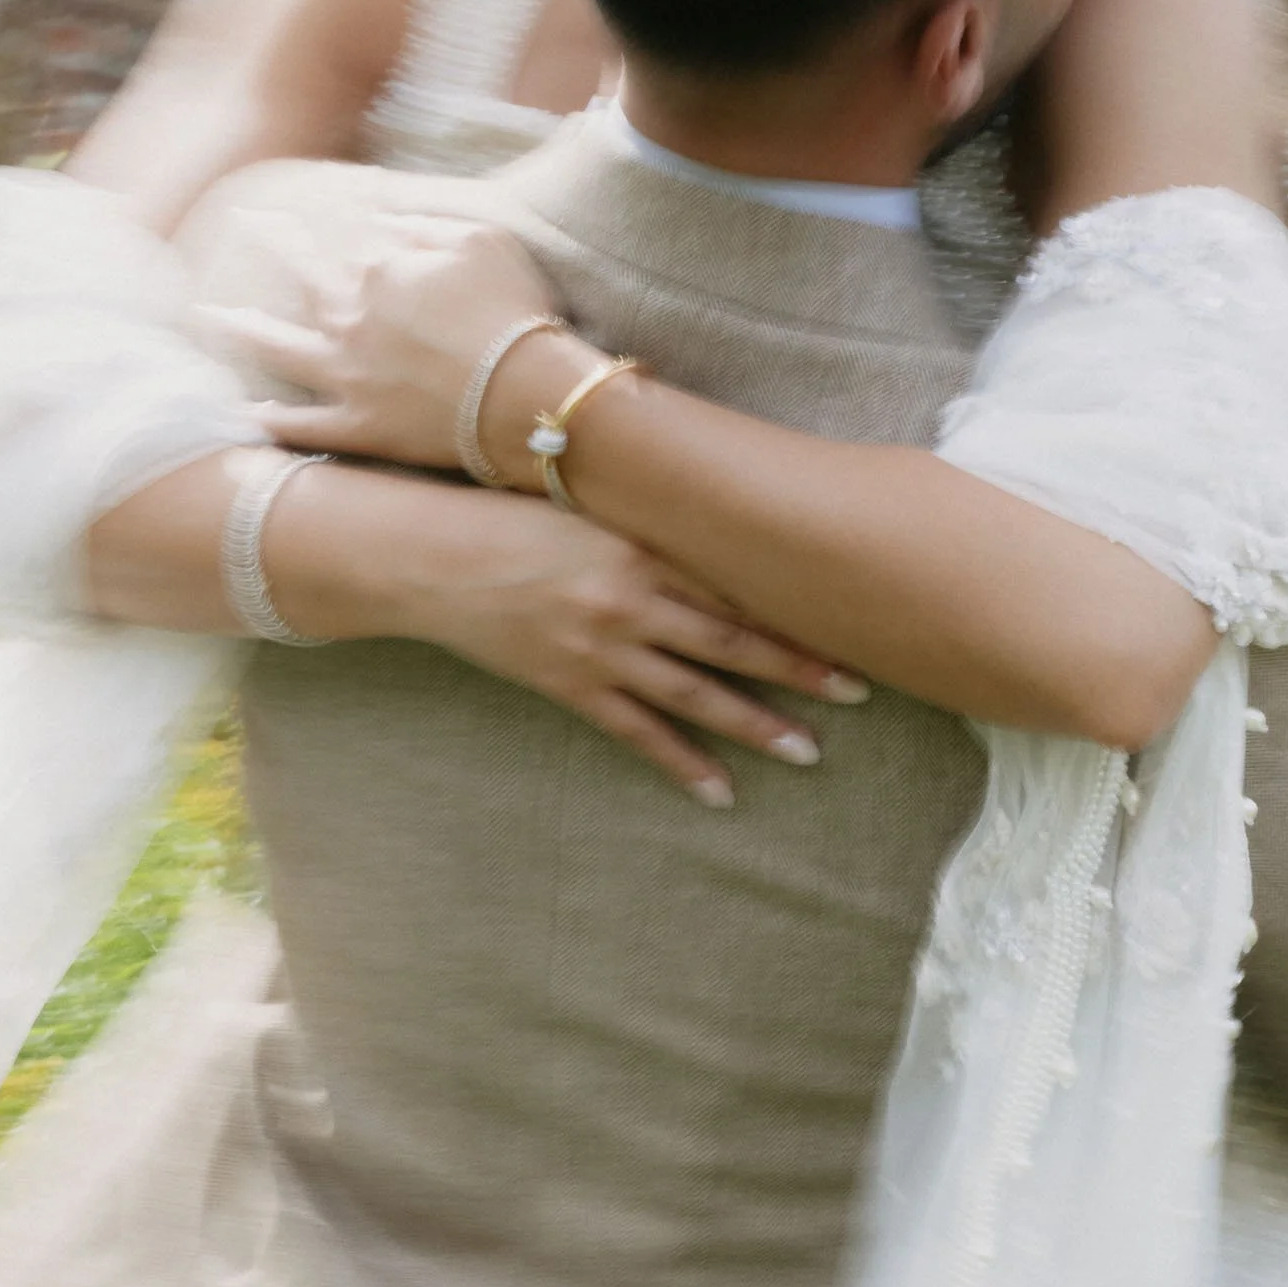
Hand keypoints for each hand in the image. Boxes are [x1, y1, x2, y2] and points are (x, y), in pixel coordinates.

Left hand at [204, 216, 557, 474]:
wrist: (525, 398)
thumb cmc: (514, 314)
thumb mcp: (482, 241)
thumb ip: (423, 223)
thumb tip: (380, 217)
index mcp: (377, 268)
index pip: (346, 232)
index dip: (332, 213)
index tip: (322, 199)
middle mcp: (349, 316)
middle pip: (301, 275)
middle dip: (273, 244)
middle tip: (246, 223)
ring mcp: (347, 375)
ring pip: (280, 348)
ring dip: (244, 329)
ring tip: (212, 316)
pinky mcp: (358, 427)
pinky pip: (303, 426)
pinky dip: (273, 420)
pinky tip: (248, 411)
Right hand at [277, 465, 867, 805]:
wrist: (427, 554)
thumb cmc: (507, 516)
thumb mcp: (586, 500)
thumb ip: (649, 510)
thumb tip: (710, 493)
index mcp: (641, 543)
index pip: (735, 577)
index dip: (795, 600)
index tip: (852, 611)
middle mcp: (630, 597)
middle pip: (733, 638)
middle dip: (801, 666)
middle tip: (861, 688)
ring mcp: (601, 647)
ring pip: (696, 695)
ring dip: (756, 724)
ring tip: (808, 752)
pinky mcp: (570, 686)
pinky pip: (638, 735)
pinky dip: (682, 765)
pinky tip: (721, 793)